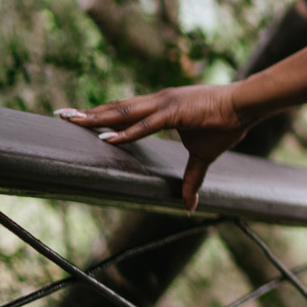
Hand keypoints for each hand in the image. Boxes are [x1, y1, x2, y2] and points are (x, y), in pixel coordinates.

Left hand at [56, 85, 250, 211]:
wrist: (246, 105)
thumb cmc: (226, 124)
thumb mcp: (204, 155)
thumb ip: (192, 179)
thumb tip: (190, 206)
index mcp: (162, 106)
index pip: (125, 109)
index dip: (102, 113)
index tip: (78, 116)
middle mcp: (158, 100)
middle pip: (116, 107)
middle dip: (88, 112)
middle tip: (61, 114)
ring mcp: (165, 104)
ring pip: (124, 112)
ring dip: (97, 118)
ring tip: (72, 121)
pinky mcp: (175, 112)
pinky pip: (146, 125)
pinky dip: (126, 132)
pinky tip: (107, 138)